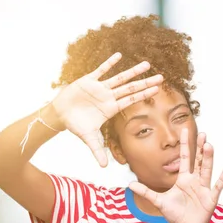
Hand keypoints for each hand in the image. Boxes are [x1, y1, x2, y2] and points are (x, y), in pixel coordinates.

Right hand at [51, 52, 162, 166]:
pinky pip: (100, 70)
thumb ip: (97, 151)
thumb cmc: (76, 125)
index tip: (157, 90)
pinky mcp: (88, 81)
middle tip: (162, 76)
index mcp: (111, 109)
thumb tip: (104, 167)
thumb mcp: (88, 139)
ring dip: (133, 71)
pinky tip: (119, 55)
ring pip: (119, 77)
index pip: (131, 100)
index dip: (144, 95)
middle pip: (131, 88)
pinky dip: (109, 63)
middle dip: (146, 82)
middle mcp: (109, 97)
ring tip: (147, 64)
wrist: (60, 114)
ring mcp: (100, 88)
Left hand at [129, 129, 222, 222]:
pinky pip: (217, 186)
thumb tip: (129, 184)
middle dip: (199, 148)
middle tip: (202, 133)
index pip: (184, 158)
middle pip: (198, 161)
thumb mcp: (159, 201)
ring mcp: (204, 188)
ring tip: (209, 145)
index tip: (184, 130)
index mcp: (183, 179)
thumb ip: (146, 192)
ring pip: (206, 170)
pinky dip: (222, 178)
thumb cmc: (176, 214)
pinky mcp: (210, 198)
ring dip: (208, 158)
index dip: (184, 145)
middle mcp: (195, 181)